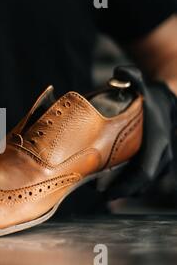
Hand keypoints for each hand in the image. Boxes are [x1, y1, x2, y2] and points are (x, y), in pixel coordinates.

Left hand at [105, 66, 176, 198]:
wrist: (169, 100)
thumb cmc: (151, 95)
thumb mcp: (142, 84)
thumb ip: (131, 75)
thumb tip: (118, 71)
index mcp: (158, 142)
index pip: (144, 173)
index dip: (127, 185)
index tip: (107, 192)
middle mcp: (163, 155)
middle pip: (141, 183)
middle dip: (119, 190)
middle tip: (94, 190)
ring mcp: (161, 161)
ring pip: (142, 184)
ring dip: (122, 188)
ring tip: (98, 187)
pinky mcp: (156, 163)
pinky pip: (142, 179)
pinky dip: (127, 184)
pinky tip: (108, 182)